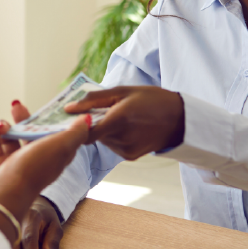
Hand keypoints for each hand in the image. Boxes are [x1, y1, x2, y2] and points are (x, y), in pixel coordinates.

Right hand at [0, 106, 88, 248]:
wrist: (3, 194)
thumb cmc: (34, 170)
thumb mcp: (61, 147)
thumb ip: (76, 133)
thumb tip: (88, 120)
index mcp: (53, 156)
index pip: (56, 135)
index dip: (52, 120)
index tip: (48, 106)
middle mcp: (34, 160)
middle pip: (30, 133)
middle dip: (23, 118)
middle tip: (17, 105)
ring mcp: (13, 163)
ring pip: (9, 138)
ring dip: (3, 127)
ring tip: (0, 125)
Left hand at [64, 86, 184, 159]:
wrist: (179, 120)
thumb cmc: (151, 99)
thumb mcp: (123, 91)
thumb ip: (93, 100)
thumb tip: (68, 108)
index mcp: (119, 119)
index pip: (84, 132)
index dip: (77, 125)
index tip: (75, 117)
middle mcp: (121, 138)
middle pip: (92, 135)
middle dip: (93, 124)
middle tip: (104, 111)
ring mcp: (125, 150)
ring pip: (102, 141)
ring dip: (104, 130)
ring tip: (121, 118)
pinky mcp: (129, 156)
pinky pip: (112, 146)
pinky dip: (114, 137)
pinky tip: (128, 128)